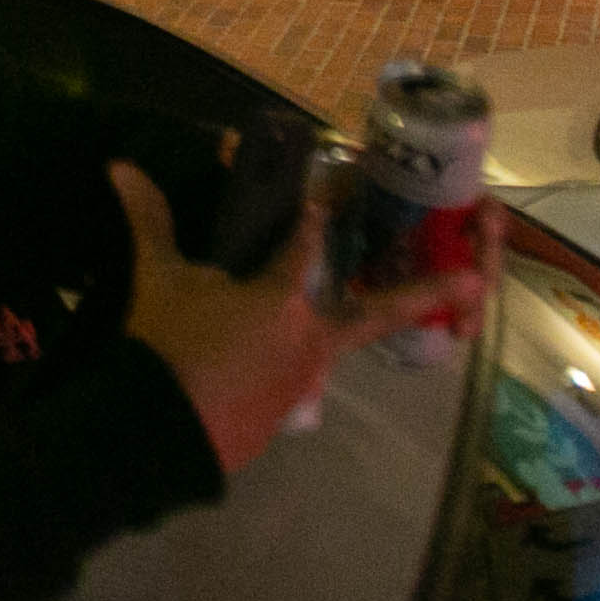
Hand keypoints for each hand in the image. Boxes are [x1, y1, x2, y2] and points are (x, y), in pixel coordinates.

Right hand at [113, 166, 493, 472]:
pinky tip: (260, 365)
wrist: (154, 434)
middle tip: (478, 279)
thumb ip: (149, 221)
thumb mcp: (157, 278)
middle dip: (428, 291)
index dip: (315, 214)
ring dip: (336, 330)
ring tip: (327, 321)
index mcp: (284, 299)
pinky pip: (290, 382)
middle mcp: (309, 340)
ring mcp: (300, 386)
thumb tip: (121, 166)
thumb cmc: (167, 344)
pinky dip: (285, 366)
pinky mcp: (281, 418)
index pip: (307, 243)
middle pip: (374, 310)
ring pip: (328, 347)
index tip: (327, 192)